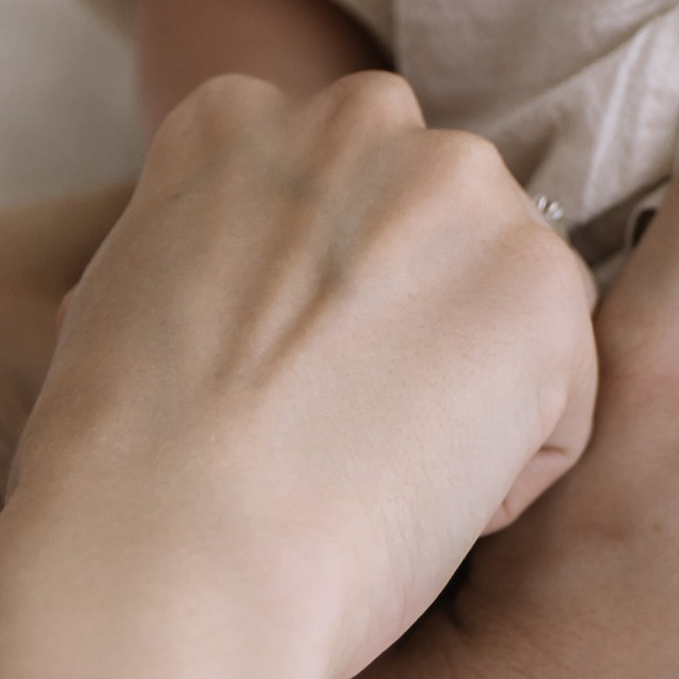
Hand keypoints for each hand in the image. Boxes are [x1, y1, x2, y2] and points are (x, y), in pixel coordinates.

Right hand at [14, 75, 595, 678]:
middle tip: (340, 431)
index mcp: (238, 118)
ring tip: (366, 477)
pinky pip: (559, 399)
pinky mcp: (543, 286)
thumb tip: (255, 286)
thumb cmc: (121, 481)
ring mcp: (460, 192)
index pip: (336, 190)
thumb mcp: (119, 307)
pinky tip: (412, 507)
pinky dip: (510, 473)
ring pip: (503, 308)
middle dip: (414, 321)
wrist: (169, 560)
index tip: (277, 380)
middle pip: (435, 228)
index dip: (319, 304)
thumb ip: (214, 254)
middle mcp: (359, 122)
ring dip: (467, 395)